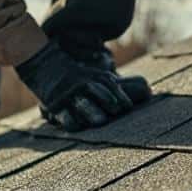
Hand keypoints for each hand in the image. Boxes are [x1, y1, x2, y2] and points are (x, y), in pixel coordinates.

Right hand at [15, 41, 134, 130]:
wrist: (44, 63)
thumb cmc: (76, 75)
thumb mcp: (95, 75)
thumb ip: (114, 87)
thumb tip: (148, 92)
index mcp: (96, 78)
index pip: (111, 87)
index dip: (120, 97)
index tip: (127, 108)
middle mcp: (84, 85)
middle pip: (98, 93)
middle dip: (107, 101)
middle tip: (117, 111)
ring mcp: (69, 95)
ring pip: (82, 104)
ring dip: (91, 112)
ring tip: (101, 122)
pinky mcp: (55, 105)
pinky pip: (63, 114)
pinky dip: (70, 121)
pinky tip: (76, 127)